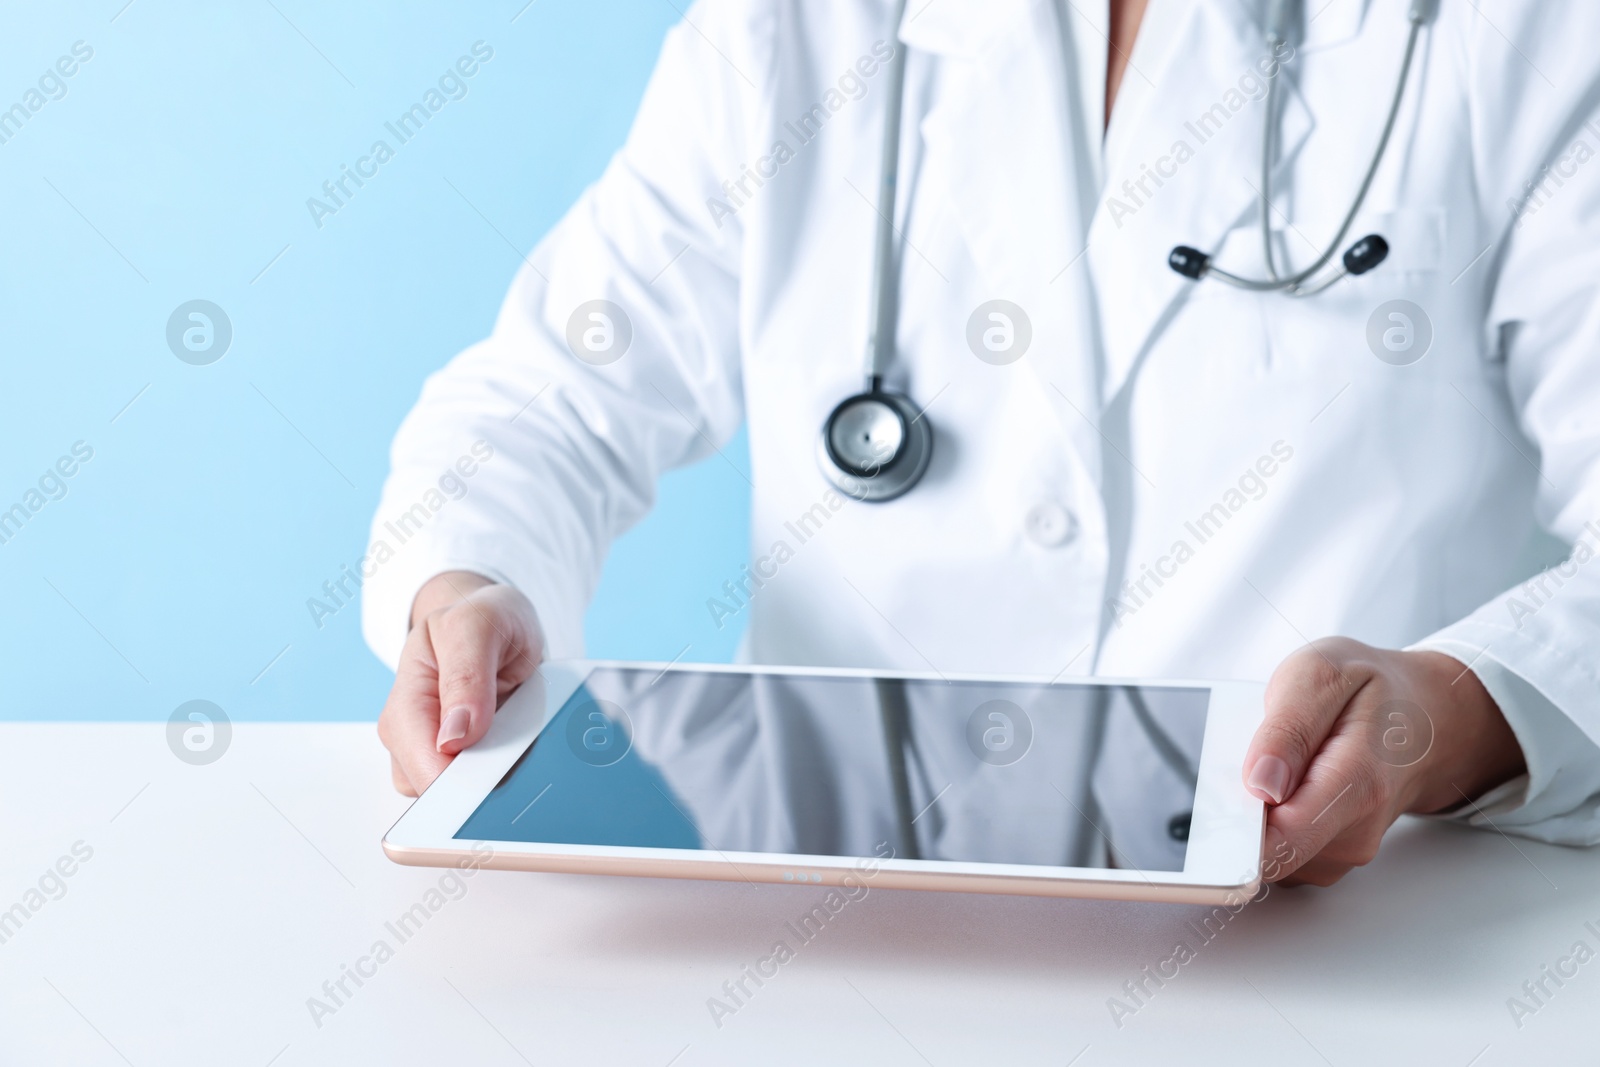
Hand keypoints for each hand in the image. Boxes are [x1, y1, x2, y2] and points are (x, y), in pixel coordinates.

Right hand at [377, 571, 542, 795]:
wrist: (495, 621)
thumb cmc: (482, 619)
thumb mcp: (478, 624)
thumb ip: (466, 675)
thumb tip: (454, 735)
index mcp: (406, 700)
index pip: (420, 762)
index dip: (456, 780)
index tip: (496, 779)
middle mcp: (412, 734)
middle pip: (437, 789)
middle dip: (479, 782)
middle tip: (521, 756)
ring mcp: (434, 752)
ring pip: (457, 798)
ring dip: (494, 780)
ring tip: (522, 741)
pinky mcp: (462, 763)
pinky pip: (481, 788)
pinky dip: (505, 776)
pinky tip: (519, 751)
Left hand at [1244, 638, 1525, 886]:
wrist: (1428, 717)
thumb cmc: (1373, 692)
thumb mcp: (1321, 675)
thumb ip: (1287, 731)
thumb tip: (1259, 784)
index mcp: (1357, 783)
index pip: (1281, 841)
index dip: (1235, 829)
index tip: (1215, 802)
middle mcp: (1355, 832)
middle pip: (1265, 854)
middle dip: (1237, 815)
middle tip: (1247, 762)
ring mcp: (1344, 851)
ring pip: (1267, 856)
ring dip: (1251, 816)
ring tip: (1271, 767)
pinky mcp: (1330, 857)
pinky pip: (1277, 853)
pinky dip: (1265, 822)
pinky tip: (1278, 786)